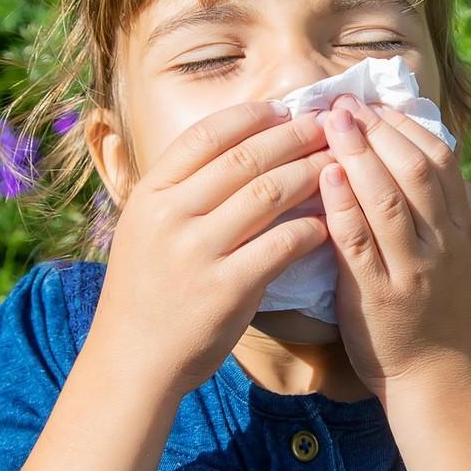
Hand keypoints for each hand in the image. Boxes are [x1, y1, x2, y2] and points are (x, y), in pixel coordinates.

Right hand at [91, 101, 333, 395]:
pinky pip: (282, 244)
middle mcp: (171, 215)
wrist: (133, 361)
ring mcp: (197, 251)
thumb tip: (236, 148)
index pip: (206, 135)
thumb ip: (181, 192)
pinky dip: (311, 227)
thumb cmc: (147, 292)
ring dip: (310, 173)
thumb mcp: (145, 230)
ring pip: (268, 193)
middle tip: (326, 127)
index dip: (251, 116)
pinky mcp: (227, 288)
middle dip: (293, 136)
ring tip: (337, 164)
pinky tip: (331, 221)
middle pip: (245, 157)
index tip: (285, 109)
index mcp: (150, 194)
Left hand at [316, 94, 470, 400]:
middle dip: (378, 130)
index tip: (375, 105)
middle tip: (345, 103)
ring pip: (390, 198)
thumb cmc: (438, 315)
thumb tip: (437, 155)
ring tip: (331, 123)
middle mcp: (442, 244)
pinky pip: (359, 241)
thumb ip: (451, 211)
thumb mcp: (460, 258)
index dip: (406, 126)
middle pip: (416, 169)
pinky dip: (343, 203)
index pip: (441, 160)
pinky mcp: (378, 295)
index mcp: (462, 230)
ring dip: (358, 154)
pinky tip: (325, 175)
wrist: (438, 381)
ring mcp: (412, 269)